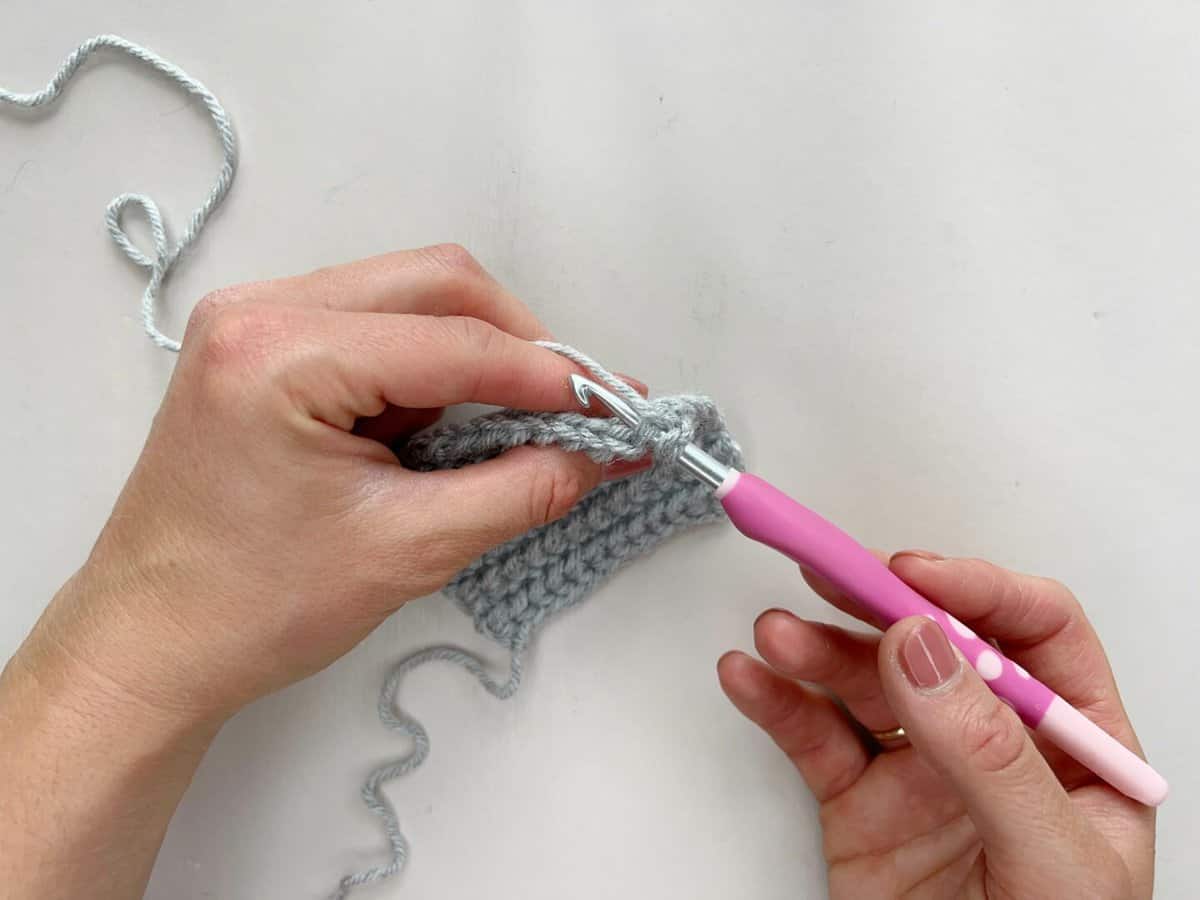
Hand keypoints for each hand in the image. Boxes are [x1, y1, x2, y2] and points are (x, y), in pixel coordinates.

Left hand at [0, 244, 643, 899]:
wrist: (150, 642)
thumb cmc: (259, 607)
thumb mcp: (408, 550)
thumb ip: (521, 490)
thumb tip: (606, 454)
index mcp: (281, 351)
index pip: (453, 340)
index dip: (550, 376)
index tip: (620, 410)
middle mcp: (261, 308)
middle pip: (435, 283)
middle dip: (518, 345)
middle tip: (574, 410)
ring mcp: (255, 319)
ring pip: (409, 296)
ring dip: (476, 353)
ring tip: (516, 424)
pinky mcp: (262, 345)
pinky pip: (375, 326)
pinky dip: (431, 367)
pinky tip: (450, 424)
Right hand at [718, 553, 1155, 898]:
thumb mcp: (1048, 864)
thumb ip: (990, 755)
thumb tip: (927, 647)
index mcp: (1074, 749)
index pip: (1034, 635)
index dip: (975, 591)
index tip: (911, 577)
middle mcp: (994, 746)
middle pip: (933, 643)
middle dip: (876, 602)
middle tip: (825, 571)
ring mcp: (920, 773)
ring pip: (862, 684)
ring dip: (814, 649)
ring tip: (775, 638)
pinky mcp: (858, 807)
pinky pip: (813, 739)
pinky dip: (775, 702)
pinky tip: (749, 678)